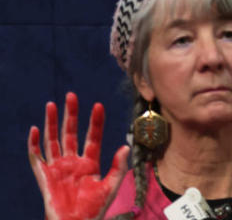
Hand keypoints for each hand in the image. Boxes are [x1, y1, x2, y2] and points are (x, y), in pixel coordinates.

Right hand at [28, 92, 128, 219]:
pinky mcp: (44, 176)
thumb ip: (118, 166)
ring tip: (51, 104)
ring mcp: (58, 167)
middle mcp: (73, 161)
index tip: (98, 105)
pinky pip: (37, 157)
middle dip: (71, 114)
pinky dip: (34, 144)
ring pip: (53, 140)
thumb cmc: (95, 209)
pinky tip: (35, 130)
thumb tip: (126, 146)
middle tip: (71, 96)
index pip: (93, 137)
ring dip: (51, 123)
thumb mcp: (111, 186)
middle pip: (71, 133)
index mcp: (90, 162)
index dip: (95, 122)